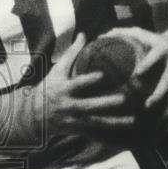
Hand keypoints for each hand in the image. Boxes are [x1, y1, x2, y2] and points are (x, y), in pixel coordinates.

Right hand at [13, 32, 145, 140]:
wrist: (33, 115)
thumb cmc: (48, 88)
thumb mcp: (57, 71)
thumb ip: (72, 54)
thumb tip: (84, 34)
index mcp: (64, 90)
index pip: (77, 85)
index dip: (88, 80)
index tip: (102, 75)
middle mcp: (69, 106)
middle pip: (89, 106)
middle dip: (106, 103)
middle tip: (123, 99)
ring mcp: (74, 120)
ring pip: (97, 122)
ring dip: (115, 122)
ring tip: (133, 120)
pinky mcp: (77, 129)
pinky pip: (95, 133)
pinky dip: (109, 134)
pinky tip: (124, 132)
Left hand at [120, 26, 167, 129]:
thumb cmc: (153, 40)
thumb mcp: (141, 34)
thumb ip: (122, 34)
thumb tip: (99, 37)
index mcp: (163, 47)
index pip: (156, 55)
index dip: (148, 64)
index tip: (136, 75)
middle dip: (160, 93)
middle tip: (148, 106)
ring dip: (167, 109)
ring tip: (157, 125)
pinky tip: (163, 129)